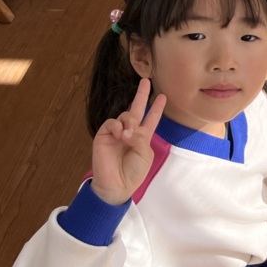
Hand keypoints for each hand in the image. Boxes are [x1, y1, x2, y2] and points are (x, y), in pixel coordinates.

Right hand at [90, 78, 166, 205]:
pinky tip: (120, 135)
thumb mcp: (144, 154)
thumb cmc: (134, 172)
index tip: (162, 96)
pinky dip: (117, 126)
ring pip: (125, 115)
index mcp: (143, 137)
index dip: (156, 108)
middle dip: (141, 95)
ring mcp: (116, 133)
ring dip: (129, 122)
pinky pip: (111, 123)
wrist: (116, 184)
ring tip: (127, 136)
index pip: (151, 119)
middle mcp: (130, 132)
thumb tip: (127, 130)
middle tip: (145, 81)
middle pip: (136, 109)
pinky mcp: (103, 135)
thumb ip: (140, 138)